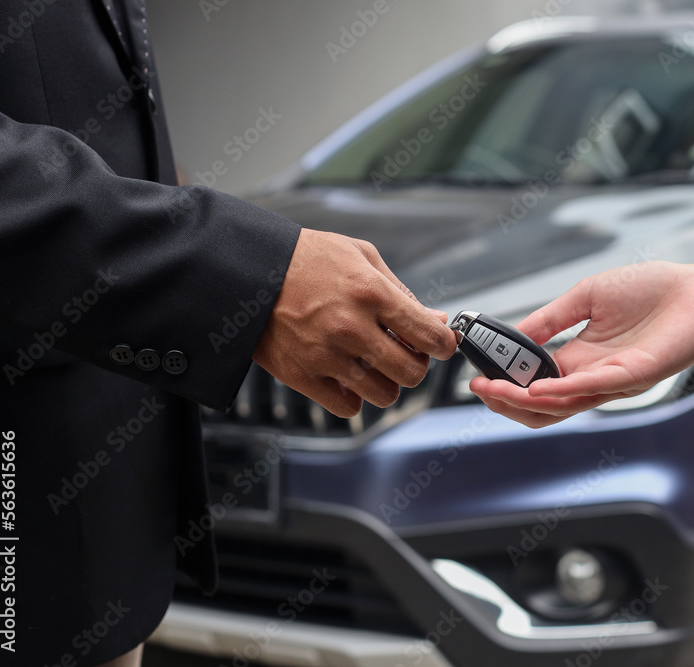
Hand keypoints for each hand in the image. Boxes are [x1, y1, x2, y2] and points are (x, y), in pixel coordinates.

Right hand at [253, 229, 456, 416]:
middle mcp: (351, 327)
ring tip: (373, 362)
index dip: (444, 344)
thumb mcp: (361, 256)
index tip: (440, 344)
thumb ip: (402, 291)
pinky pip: (349, 407)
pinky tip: (347, 374)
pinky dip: (353, 396)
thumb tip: (437, 321)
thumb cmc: (307, 259)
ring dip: (386, 382)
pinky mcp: (303, 376)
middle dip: (416, 364)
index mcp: (371, 293)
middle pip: (412, 373)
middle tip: (404, 352)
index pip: (430, 336)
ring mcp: (326, 355)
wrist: (249, 270)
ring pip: (384, 395)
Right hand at [470, 260, 693, 426]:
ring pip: (563, 403)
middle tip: (480, 389)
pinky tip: (537, 386)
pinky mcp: (637, 373)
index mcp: (581, 357)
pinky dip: (563, 389)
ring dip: (525, 400)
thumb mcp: (587, 297)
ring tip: (495, 390)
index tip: (478, 373)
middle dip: (507, 399)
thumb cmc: (652, 290)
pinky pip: (595, 387)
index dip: (506, 382)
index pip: (535, 381)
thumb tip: (514, 332)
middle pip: (544, 404)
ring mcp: (615, 379)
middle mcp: (595, 375)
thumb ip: (551, 318)